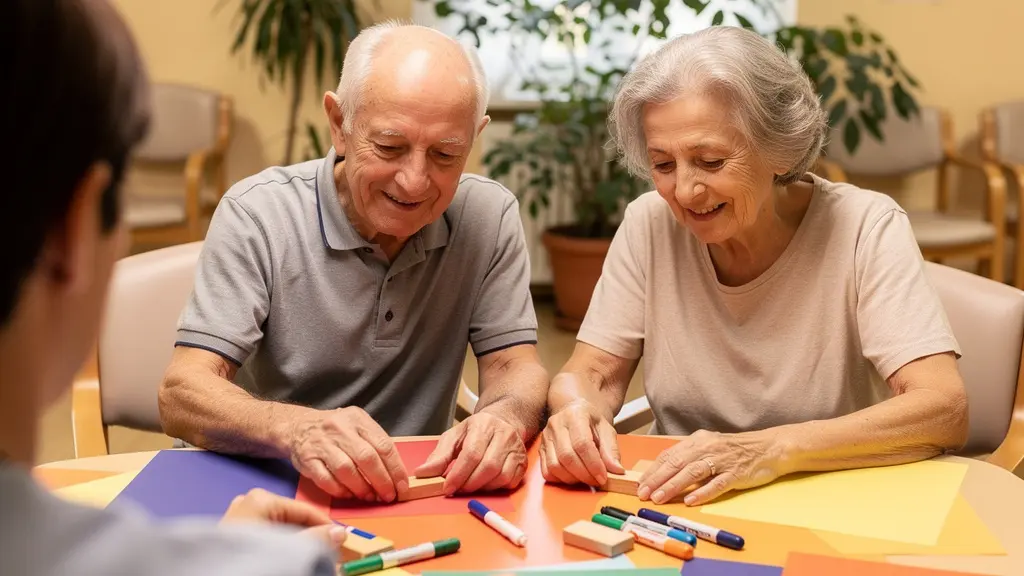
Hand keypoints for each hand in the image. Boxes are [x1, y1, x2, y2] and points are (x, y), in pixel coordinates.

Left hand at [222, 488, 346, 548]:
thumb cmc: (243, 561)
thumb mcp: (287, 549)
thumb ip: (316, 540)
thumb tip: (339, 533)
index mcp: (262, 499)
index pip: (305, 510)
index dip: (326, 527)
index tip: (341, 542)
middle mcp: (249, 502)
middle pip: (292, 519)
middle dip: (309, 538)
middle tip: (324, 555)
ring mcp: (239, 516)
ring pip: (279, 529)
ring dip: (294, 545)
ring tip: (303, 560)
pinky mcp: (232, 532)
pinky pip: (264, 535)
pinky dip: (278, 547)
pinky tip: (284, 559)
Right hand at [287, 406, 407, 502]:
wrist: (297, 426)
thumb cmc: (334, 431)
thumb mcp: (357, 426)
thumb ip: (375, 444)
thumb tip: (395, 475)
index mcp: (358, 419)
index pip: (383, 445)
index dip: (396, 469)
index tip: (402, 487)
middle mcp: (340, 429)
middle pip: (367, 458)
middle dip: (381, 481)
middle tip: (388, 496)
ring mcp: (322, 443)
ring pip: (346, 469)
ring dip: (361, 488)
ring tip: (369, 497)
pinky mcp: (307, 459)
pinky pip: (326, 479)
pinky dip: (340, 490)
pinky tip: (348, 494)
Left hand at [415, 411, 527, 494]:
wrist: (504, 421)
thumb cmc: (476, 430)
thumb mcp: (454, 436)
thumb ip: (439, 455)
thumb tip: (422, 473)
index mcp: (483, 425)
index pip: (472, 453)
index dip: (459, 474)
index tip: (447, 487)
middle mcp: (504, 435)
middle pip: (488, 467)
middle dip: (470, 484)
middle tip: (458, 489)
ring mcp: (516, 449)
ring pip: (501, 476)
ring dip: (482, 487)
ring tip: (470, 486)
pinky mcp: (523, 462)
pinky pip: (510, 482)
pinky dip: (496, 488)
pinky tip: (485, 484)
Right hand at [539, 399, 623, 485]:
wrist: (573, 411)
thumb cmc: (590, 421)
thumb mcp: (606, 429)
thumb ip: (612, 450)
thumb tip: (617, 470)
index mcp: (575, 415)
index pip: (582, 443)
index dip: (593, 464)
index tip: (603, 477)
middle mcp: (556, 424)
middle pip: (567, 457)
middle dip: (584, 474)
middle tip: (596, 481)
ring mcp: (546, 437)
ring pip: (555, 466)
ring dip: (572, 478)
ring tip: (586, 478)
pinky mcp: (541, 449)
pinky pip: (547, 471)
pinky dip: (560, 479)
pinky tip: (573, 476)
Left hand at [638, 429, 785, 505]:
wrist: (770, 447)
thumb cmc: (736, 450)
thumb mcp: (709, 447)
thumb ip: (689, 457)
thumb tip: (664, 471)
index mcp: (698, 441)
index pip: (670, 455)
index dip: (653, 470)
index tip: (640, 483)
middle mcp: (707, 448)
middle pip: (677, 463)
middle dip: (657, 479)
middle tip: (643, 493)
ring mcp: (722, 460)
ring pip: (693, 472)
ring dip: (674, 485)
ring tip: (659, 497)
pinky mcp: (736, 473)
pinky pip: (717, 483)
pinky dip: (703, 492)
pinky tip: (690, 500)